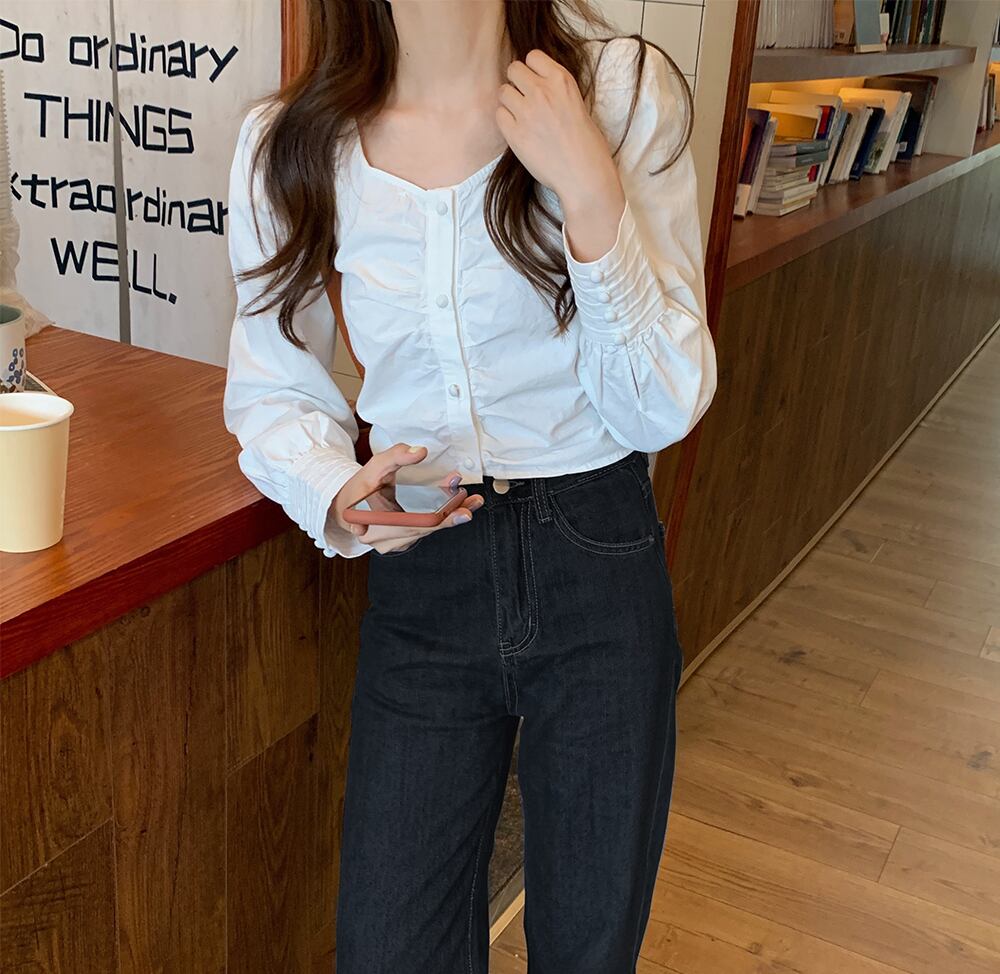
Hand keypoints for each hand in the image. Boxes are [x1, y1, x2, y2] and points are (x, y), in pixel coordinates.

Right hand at [329, 443, 483, 554]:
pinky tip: (456, 508)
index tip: (460, 512)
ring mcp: (391, 544)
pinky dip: (440, 519)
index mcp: (375, 525)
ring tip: (472, 503)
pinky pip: (423, 531)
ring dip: (450, 517)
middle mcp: (384, 540)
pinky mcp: (398, 542)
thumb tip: (419, 452)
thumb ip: (396, 455)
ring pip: (427, 532)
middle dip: (452, 516)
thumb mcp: (376, 464)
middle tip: (473, 504)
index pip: (415, 525)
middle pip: (425, 530)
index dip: (440, 519)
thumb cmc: (360, 485)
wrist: (343, 503)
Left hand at [496, 49, 623, 217]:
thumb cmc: (586, 144)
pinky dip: (506, 121)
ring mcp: (527, 112)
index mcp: (561, 80)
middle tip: (525, 100)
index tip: (536, 83)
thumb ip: (555, 90)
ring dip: (509, 102)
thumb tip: (534, 85)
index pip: (532, 56)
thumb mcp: (576, 103)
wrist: (583, 174)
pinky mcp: (515, 134)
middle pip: (513, 70)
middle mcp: (542, 91)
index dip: (532, 70)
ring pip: (503, 91)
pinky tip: (518, 131)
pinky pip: (499, 115)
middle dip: (517, 83)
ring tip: (521, 118)